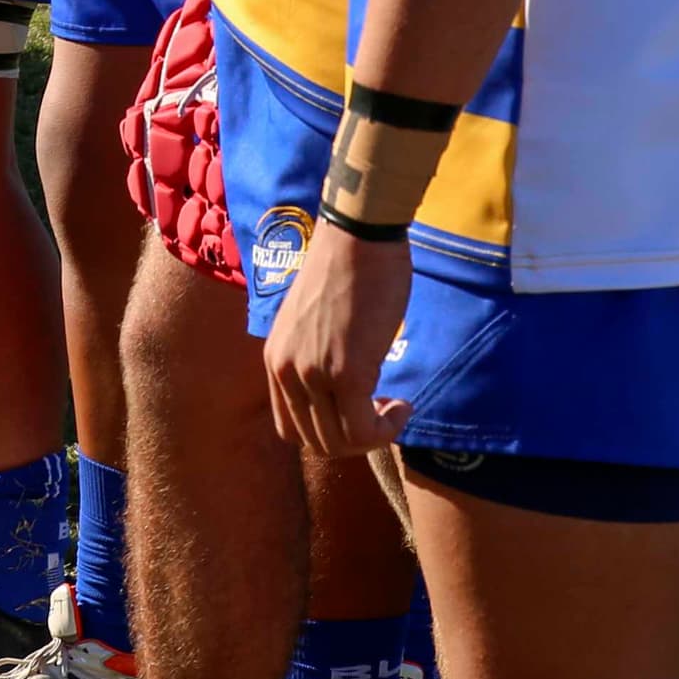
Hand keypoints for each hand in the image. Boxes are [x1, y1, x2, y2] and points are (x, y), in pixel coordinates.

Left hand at [262, 220, 412, 462]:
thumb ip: (315, 356)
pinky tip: (402, 405)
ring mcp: (314, 373)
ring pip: (340, 443)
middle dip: (354, 439)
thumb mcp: (314, 322)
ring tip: (395, 408)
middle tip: (382, 412)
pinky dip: (386, 430)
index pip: (290, 429)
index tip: (356, 413)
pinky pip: (364, 429)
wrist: (359, 235)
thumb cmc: (346, 268)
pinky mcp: (347, 372)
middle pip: (315, 442)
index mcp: (276, 359)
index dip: (327, 432)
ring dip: (373, 436)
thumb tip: (341, 389)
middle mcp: (287, 370)